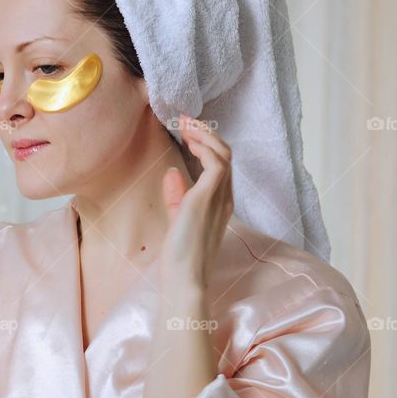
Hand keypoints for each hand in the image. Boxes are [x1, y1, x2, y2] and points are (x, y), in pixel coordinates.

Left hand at [160, 113, 234, 288]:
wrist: (184, 278)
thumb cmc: (180, 255)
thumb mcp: (178, 219)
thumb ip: (176, 196)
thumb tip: (171, 172)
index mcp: (220, 203)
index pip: (219, 164)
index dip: (205, 144)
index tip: (186, 130)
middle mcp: (225, 198)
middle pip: (224, 154)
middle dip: (205, 133)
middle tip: (184, 119)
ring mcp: (220, 197)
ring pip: (223, 154)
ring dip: (204, 135)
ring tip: (186, 124)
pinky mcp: (209, 197)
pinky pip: (216, 163)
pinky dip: (204, 147)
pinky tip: (189, 141)